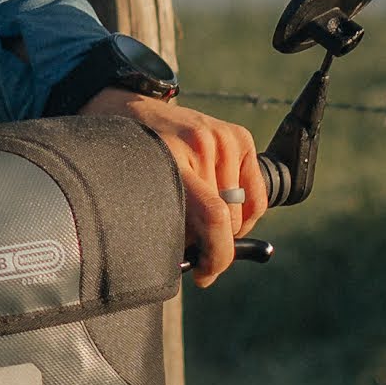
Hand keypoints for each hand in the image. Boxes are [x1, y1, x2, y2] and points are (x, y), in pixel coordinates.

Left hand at [121, 98, 272, 286]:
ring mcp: (223, 137)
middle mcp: (203, 143)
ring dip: (226, 228)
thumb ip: (166, 224)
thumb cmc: (130, 156)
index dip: (216, 255)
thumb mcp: (138, 191)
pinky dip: (244, 212)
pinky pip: (255, 193)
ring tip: (200, 222)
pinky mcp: (238, 137)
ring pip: (242, 210)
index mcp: (172, 157)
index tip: (204, 276)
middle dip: (213, 245)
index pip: (213, 215)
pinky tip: (224, 212)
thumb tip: (195, 266)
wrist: (131, 108)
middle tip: (194, 250)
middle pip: (227, 218)